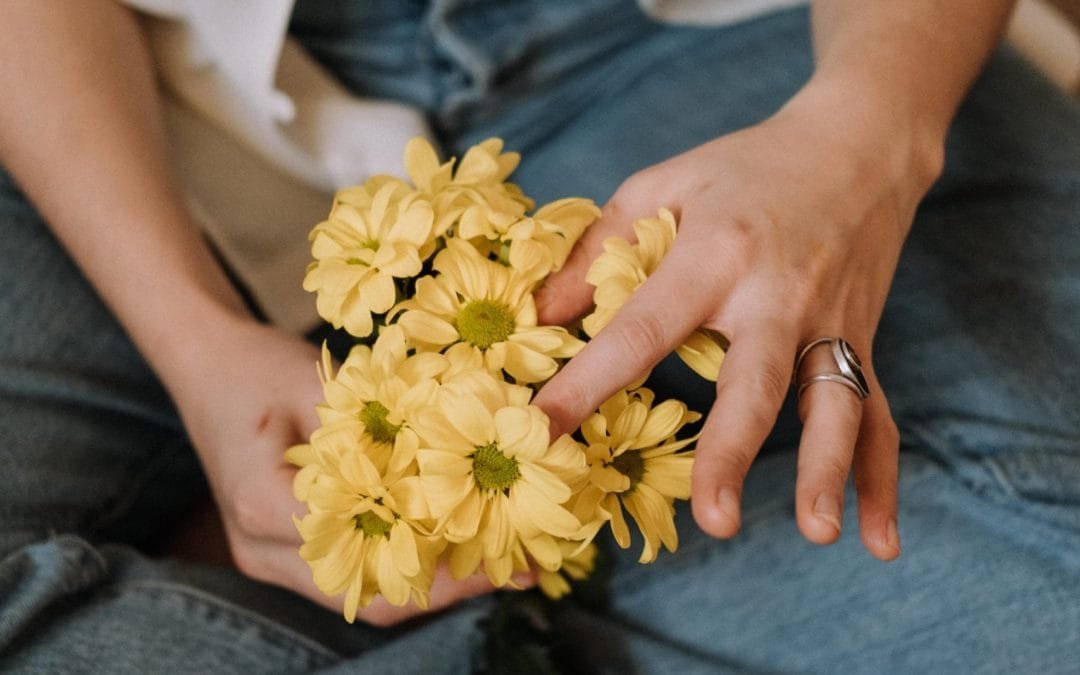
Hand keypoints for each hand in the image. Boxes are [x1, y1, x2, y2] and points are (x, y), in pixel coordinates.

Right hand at [164, 313, 509, 625]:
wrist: (205, 365)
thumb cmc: (257, 364)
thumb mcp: (318, 381)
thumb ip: (378, 424)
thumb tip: (464, 452)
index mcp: (263, 504)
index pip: (366, 549)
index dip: (438, 554)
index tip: (499, 540)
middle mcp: (262, 550)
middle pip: (367, 594)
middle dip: (450, 586)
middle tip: (521, 566)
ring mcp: (269, 559)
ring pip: (363, 596)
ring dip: (435, 583)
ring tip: (504, 561)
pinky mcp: (285, 554)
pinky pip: (355, 575)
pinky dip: (408, 565)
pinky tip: (456, 545)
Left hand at [534, 82, 943, 560]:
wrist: (859, 144)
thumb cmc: (747, 167)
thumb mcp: (664, 185)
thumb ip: (599, 247)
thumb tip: (541, 316)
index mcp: (715, 255)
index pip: (642, 332)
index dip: (589, 384)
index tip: (542, 433)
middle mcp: (777, 295)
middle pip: (755, 383)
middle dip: (733, 452)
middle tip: (713, 519)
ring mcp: (829, 323)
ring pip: (834, 405)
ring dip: (826, 472)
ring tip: (817, 533)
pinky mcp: (862, 340)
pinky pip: (879, 416)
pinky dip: (881, 480)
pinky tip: (878, 538)